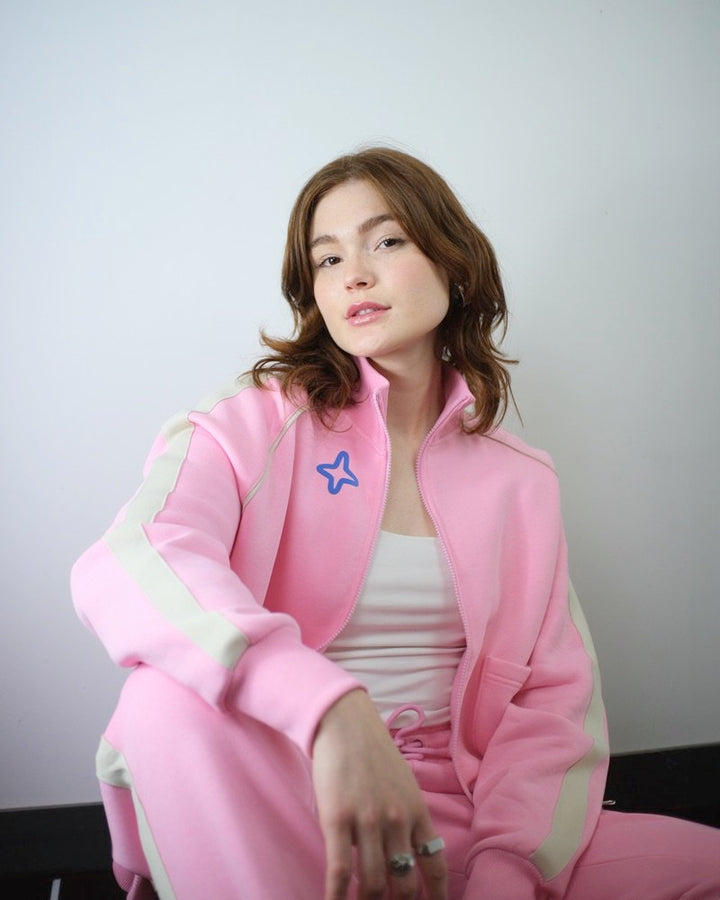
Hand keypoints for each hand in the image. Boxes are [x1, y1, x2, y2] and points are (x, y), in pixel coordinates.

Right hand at [312, 689, 447, 899]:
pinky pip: (340, 870)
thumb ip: (407, 817)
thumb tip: (406, 852)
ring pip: (374, 883)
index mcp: (417, 811)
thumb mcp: (403, 783)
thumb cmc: (372, 752)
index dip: (436, 895)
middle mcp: (397, 820)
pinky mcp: (338, 819)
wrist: (344, 722)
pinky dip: (337, 897)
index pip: (434, 864)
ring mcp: (368, 821)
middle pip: (405, 882)